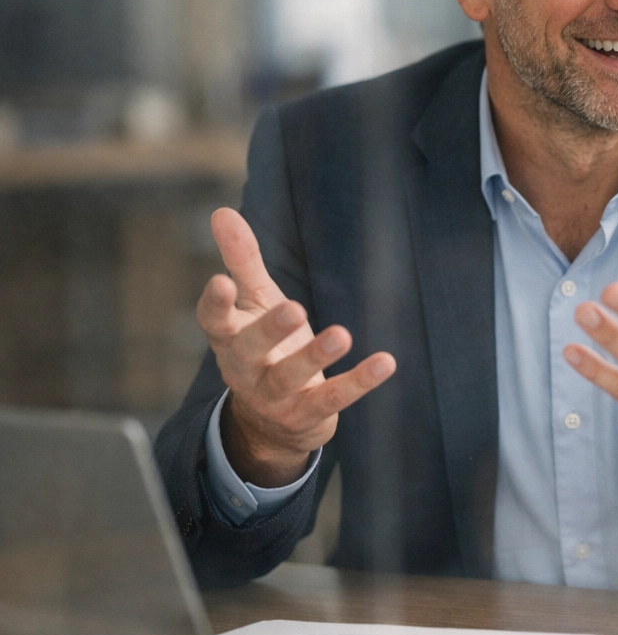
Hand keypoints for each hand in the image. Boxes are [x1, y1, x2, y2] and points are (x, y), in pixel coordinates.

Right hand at [196, 207, 395, 485]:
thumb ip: (242, 260)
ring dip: (315, 356)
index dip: (214, 304)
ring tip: (341, 334)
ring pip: (291, 377)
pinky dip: (359, 381)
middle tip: (295, 308)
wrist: (272, 424)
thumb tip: (222, 211)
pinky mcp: (308, 414)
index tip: (221, 280)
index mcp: (230, 340)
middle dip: (270, 330)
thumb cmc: (265, 347)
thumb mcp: (255, 302)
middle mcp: (246, 370)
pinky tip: (385, 362)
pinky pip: (334, 399)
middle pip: (251, 350)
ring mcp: (275, 397)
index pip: (214, 322)